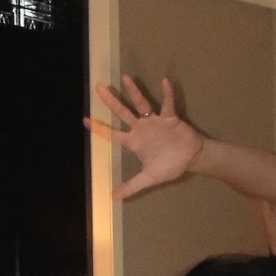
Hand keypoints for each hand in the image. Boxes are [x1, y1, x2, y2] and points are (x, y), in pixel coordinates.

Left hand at [86, 76, 203, 198]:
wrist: (191, 159)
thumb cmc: (170, 166)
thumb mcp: (149, 178)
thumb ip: (132, 186)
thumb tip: (114, 197)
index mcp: (134, 141)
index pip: (112, 133)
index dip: (99, 128)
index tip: (84, 119)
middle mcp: (141, 128)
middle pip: (122, 112)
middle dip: (111, 100)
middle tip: (98, 86)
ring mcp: (155, 121)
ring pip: (142, 104)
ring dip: (134, 92)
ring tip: (125, 78)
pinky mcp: (170, 118)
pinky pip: (167, 104)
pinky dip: (166, 94)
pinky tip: (164, 81)